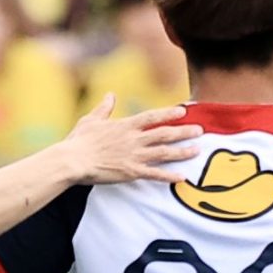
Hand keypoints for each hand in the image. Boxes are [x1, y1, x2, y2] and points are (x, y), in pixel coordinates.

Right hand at [64, 94, 202, 183]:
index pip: (152, 117)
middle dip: (184, 131)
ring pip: (164, 152)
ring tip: (197, 150)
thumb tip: (110, 95)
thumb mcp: (91, 119)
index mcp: (125, 125)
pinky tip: (182, 177)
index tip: (183, 111)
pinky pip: (154, 174)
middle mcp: (134, 139)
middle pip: (164, 133)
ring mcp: (134, 156)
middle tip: (200, 130)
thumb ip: (104, 108)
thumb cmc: (79, 140)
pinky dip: (169, 176)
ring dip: (182, 151)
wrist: (73, 160)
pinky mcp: (132, 172)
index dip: (169, 113)